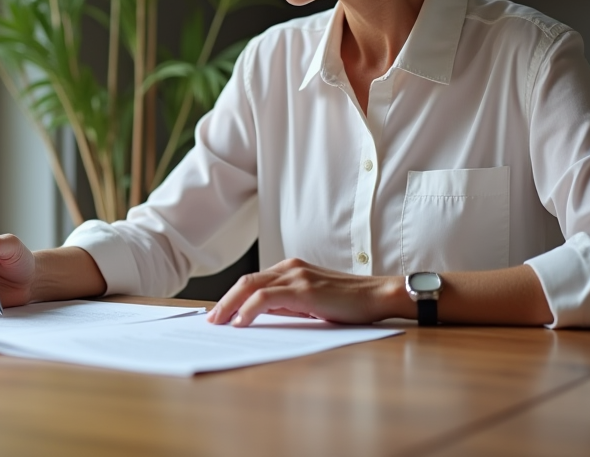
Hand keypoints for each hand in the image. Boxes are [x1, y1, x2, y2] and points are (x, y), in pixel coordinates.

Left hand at [205, 258, 402, 326]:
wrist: (378, 296)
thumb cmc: (349, 302)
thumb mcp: (312, 302)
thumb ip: (288, 303)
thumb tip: (261, 315)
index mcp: (291, 269)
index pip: (253, 280)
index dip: (233, 296)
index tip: (221, 312)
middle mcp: (290, 267)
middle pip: (246, 281)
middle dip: (225, 300)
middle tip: (211, 319)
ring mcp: (296, 276)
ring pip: (251, 286)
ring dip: (230, 305)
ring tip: (218, 322)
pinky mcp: (303, 289)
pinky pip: (267, 297)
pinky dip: (250, 309)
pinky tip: (241, 321)